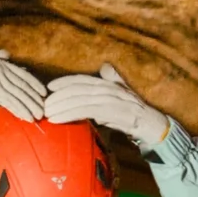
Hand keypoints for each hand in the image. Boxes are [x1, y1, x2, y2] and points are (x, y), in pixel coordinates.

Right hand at [0, 50, 45, 121]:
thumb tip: (6, 55)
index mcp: (0, 62)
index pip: (22, 74)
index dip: (34, 84)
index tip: (44, 93)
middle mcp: (0, 68)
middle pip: (22, 85)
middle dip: (34, 98)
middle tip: (45, 109)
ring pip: (17, 94)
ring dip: (29, 106)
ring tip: (38, 116)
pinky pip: (8, 100)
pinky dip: (18, 109)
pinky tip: (25, 117)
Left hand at [45, 63, 168, 145]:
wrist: (155, 126)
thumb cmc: (136, 115)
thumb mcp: (122, 97)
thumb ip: (112, 84)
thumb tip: (105, 69)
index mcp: (109, 85)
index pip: (83, 80)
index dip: (66, 81)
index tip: (49, 87)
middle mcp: (110, 88)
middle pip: (78, 88)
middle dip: (59, 96)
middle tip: (43, 104)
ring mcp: (112, 99)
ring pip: (80, 99)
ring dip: (60, 106)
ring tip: (46, 113)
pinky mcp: (112, 111)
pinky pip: (86, 111)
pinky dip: (69, 114)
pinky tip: (57, 119)